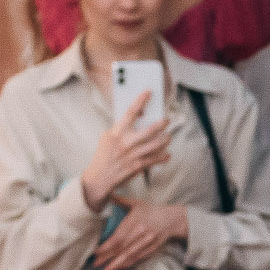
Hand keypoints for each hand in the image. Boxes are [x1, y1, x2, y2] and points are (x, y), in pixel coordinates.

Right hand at [79, 93, 169, 208]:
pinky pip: (156, 159)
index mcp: (116, 132)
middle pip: (149, 130)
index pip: (130, 112)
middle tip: (167, 119)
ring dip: (165, 139)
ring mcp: (133, 155)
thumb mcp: (108, 138)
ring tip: (168, 136)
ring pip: (156, 144)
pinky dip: (164, 156)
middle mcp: (126, 143)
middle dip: (161, 123)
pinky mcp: (139, 166)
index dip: (140, 101)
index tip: (148, 92)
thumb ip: (121, 128)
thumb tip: (137, 116)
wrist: (100, 177)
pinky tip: (167, 153)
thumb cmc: (104, 155)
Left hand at [92, 198, 188, 269]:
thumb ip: (120, 200)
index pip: (118, 237)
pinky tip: (119, 268)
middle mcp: (141, 234)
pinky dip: (128, 264)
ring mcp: (147, 243)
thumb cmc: (152, 211)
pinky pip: (138, 258)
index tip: (96, 252)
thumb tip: (105, 196)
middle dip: (108, 258)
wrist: (172, 220)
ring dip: (117, 264)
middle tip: (96, 264)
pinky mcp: (152, 249)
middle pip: (122, 248)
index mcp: (135, 222)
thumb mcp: (136, 203)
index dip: (107, 246)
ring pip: (130, 256)